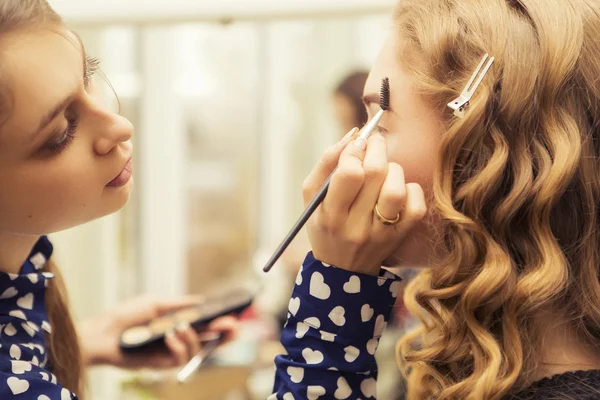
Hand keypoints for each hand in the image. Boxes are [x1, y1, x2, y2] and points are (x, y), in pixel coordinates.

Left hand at [78, 295, 237, 368]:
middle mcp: (179, 339)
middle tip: (232, 326)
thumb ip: (181, 304)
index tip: (235, 314)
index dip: (224, 321)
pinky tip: (169, 335)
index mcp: (181, 323)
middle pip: (210, 341)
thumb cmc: (126, 316)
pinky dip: (178, 345)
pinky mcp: (161, 364)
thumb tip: (204, 302)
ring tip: (182, 326)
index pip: (208, 324)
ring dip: (194, 337)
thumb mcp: (157, 303)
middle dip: (224, 334)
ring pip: (196, 350)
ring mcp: (171, 352)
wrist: (101, 333)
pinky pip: (179, 358)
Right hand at [302, 131, 426, 274]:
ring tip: (384, 170)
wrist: (342, 270)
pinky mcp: (400, 236)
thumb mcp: (312, 198)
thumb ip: (326, 163)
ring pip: (397, 188)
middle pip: (376, 173)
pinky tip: (398, 190)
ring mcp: (381, 233)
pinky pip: (416, 206)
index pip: (349, 173)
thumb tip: (353, 135)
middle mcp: (356, 227)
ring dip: (392, 169)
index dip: (354, 150)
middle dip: (377, 148)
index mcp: (330, 215)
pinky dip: (410, 189)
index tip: (356, 144)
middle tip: (374, 143)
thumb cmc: (325, 224)